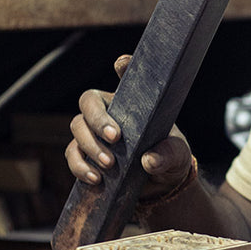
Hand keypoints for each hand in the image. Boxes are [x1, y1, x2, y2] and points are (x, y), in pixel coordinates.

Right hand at [65, 54, 193, 197]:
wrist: (159, 185)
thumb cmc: (169, 158)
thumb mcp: (177, 156)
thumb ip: (168, 155)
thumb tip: (149, 160)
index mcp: (133, 103)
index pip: (127, 78)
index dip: (123, 67)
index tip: (122, 63)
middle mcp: (110, 112)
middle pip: (89, 102)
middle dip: (98, 119)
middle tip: (114, 138)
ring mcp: (94, 133)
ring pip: (77, 128)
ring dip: (90, 146)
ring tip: (109, 164)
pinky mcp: (85, 155)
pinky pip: (73, 155)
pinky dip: (80, 166)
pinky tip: (95, 178)